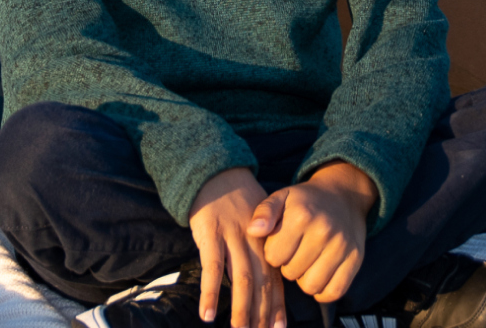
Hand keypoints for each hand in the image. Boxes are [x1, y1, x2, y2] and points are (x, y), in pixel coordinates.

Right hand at [191, 168, 284, 327]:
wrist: (218, 173)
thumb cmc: (239, 202)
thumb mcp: (259, 224)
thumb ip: (263, 252)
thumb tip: (267, 284)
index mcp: (267, 242)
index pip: (275, 279)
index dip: (277, 305)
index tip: (278, 327)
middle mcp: (254, 242)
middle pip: (261, 284)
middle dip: (261, 313)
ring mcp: (233, 238)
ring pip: (240, 279)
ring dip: (241, 308)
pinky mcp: (211, 234)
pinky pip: (211, 268)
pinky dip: (210, 292)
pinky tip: (207, 314)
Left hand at [250, 162, 373, 305]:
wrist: (344, 195)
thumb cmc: (305, 201)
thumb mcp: (281, 197)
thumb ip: (263, 212)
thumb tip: (253, 231)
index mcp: (301, 216)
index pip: (273, 257)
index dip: (273, 252)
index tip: (281, 241)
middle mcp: (323, 231)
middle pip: (291, 273)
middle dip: (289, 265)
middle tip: (296, 250)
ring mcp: (342, 246)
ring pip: (311, 286)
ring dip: (305, 279)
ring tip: (308, 261)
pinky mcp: (356, 258)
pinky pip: (334, 292)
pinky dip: (324, 290)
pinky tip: (321, 274)